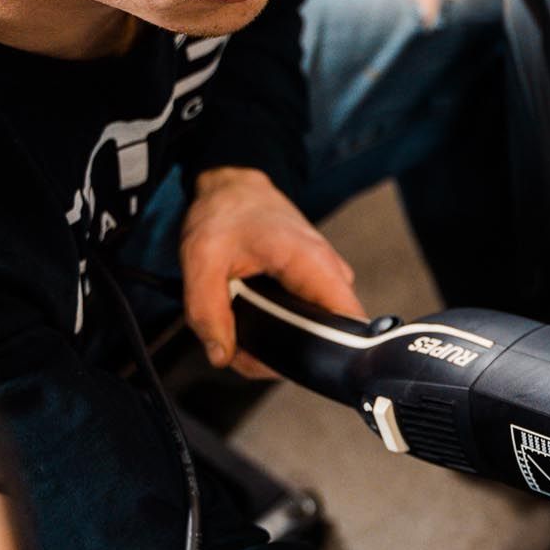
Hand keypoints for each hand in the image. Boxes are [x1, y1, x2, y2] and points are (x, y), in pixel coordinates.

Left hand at [181, 167, 363, 376]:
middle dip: (283, 354)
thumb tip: (222, 355)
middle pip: (328, 336)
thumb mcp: (201, 261)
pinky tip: (252, 321)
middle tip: (240, 350)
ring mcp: (327, 279)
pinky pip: (310, 318)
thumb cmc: (225, 214)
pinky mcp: (317, 283)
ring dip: (279, 341)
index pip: (347, 323)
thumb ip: (206, 312)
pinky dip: (281, 327)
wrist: (235, 187)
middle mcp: (330, 273)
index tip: (285, 363)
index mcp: (313, 263)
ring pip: (317, 330)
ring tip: (239, 332)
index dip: (325, 354)